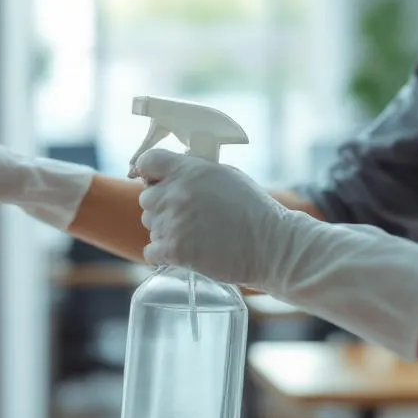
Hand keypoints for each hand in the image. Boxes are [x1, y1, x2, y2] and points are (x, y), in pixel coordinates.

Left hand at [134, 149, 289, 286]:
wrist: (271, 246)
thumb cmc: (254, 210)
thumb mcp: (226, 175)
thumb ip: (195, 171)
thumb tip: (171, 173)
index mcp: (189, 170)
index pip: (146, 162)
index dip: (148, 172)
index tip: (153, 181)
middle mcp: (176, 194)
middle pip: (146, 198)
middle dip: (162, 206)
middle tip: (186, 216)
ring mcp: (173, 223)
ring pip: (151, 226)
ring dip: (166, 231)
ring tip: (194, 235)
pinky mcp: (175, 251)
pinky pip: (152, 252)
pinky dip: (164, 255)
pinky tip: (184, 253)